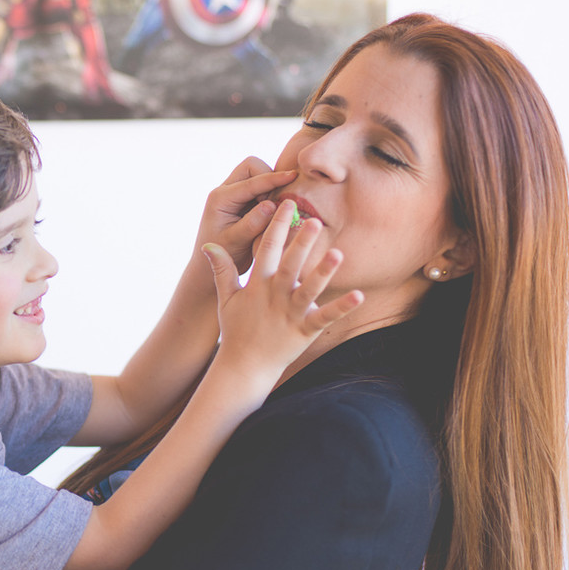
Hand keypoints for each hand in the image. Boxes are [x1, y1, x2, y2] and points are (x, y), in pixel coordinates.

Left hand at [193, 157, 295, 274]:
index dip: (272, 179)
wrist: (210, 267)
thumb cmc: (222, 256)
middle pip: (252, 167)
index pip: (250, 181)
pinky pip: (260, 186)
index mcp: (220, 199)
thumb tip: (272, 205)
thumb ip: (253, 223)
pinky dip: (270, 194)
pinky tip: (274, 213)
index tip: (293, 177)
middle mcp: (225, 191)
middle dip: (269, 179)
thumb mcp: (236, 241)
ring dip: (270, 187)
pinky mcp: (242, 200)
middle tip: (274, 206)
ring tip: (273, 213)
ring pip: (257, 174)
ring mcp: (233, 194)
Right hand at [203, 200, 362, 376]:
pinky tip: (359, 295)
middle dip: (301, 243)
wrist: (244, 366)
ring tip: (338, 254)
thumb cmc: (237, 330)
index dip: (276, 226)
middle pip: (290, 265)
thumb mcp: (225, 298)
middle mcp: (275, 296)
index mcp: (258, 285)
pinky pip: (325, 318)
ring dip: (323, 273)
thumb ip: (222, 270)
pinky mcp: (304, 331)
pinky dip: (341, 308)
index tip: (285, 204)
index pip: (267, 250)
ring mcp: (291, 313)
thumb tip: (209, 246)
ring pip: (309, 289)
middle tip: (314, 220)